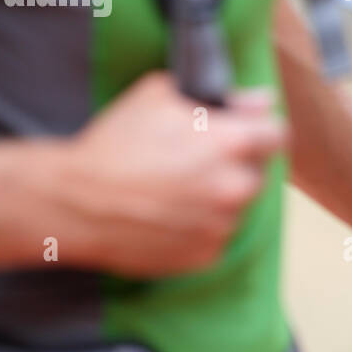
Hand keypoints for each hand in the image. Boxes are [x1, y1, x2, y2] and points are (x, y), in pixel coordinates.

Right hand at [60, 71, 287, 276]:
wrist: (74, 203)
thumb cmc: (114, 143)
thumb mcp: (160, 96)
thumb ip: (222, 98)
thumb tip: (262, 101)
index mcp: (233, 143)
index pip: (277, 134)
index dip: (260, 129)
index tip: (244, 133)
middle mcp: (236, 187)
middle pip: (257, 172)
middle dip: (235, 164)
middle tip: (194, 161)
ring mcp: (223, 225)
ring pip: (237, 206)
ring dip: (218, 197)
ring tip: (175, 189)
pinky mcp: (207, 255)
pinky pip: (216, 235)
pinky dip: (201, 226)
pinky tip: (168, 214)